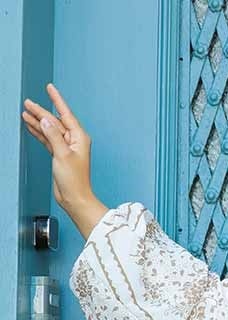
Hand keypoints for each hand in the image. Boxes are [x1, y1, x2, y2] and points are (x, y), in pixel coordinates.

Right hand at [21, 83, 106, 235]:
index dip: (56, 100)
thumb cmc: (75, 181)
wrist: (75, 199)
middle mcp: (74, 141)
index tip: (50, 88)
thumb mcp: (62, 155)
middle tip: (27, 102)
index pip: (65, 114)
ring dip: (37, 121)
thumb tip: (46, 120)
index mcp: (79, 138)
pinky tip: (31, 126)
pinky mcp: (59, 155)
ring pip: (49, 130)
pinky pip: (47, 139)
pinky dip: (39, 133)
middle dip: (41, 111)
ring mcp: (66, 148)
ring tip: (25, 112)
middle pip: (55, 121)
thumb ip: (53, 136)